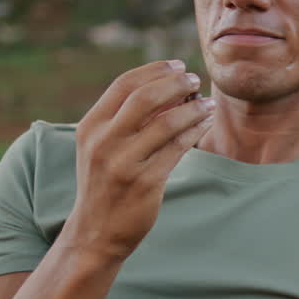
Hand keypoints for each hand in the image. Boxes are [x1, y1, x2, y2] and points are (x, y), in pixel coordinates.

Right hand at [63, 60, 214, 261]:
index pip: (124, 84)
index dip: (155, 70)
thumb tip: (167, 86)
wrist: (95, 232)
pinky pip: (177, 148)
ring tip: (207, 104)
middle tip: (194, 80)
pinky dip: (195, 131)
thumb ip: (123, 118)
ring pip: (167, 123)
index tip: (177, 66)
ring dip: (193, 108)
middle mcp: (103, 142)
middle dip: (175, 83)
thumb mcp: (100, 146)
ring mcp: (123, 163)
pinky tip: (204, 124)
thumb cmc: (104, 183)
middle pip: (146, 97)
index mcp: (91, 127)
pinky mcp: (144, 183)